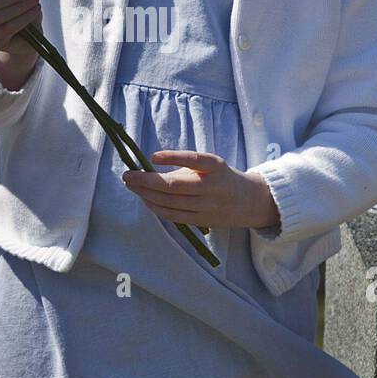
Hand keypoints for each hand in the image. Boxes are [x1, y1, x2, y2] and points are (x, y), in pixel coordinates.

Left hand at [121, 150, 280, 230]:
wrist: (248, 201)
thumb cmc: (221, 177)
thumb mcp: (209, 165)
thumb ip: (184, 166)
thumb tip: (148, 168)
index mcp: (216, 166)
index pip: (194, 159)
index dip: (173, 157)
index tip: (153, 156)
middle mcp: (212, 187)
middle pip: (175, 186)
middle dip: (146, 181)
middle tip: (127, 175)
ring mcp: (207, 206)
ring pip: (171, 203)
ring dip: (147, 195)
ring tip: (132, 186)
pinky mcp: (202, 221)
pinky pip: (174, 216)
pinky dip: (157, 208)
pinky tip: (145, 200)